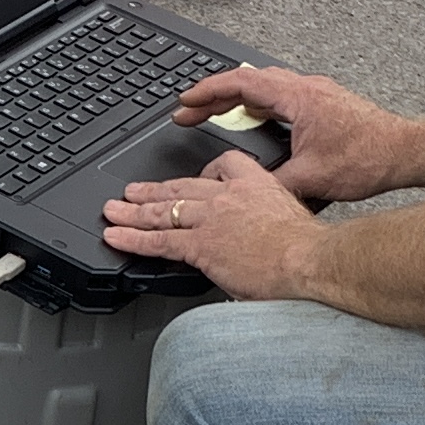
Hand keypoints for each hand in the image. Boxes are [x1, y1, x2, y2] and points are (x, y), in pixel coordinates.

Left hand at [100, 145, 319, 298]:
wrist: (309, 259)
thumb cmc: (310, 248)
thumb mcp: (293, 218)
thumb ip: (272, 221)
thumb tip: (265, 238)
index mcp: (256, 185)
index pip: (223, 165)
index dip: (205, 172)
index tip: (196, 179)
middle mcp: (228, 197)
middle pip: (182, 187)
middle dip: (153, 190)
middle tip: (132, 192)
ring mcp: (211, 219)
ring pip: (164, 211)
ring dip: (133, 212)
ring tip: (113, 211)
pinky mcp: (200, 245)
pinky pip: (158, 240)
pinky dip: (132, 239)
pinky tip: (115, 238)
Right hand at [173, 65, 415, 205]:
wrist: (405, 153)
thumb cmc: (368, 158)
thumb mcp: (311, 179)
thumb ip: (272, 185)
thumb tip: (247, 194)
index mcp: (297, 97)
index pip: (240, 83)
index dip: (206, 92)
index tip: (184, 102)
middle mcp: (306, 88)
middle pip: (248, 81)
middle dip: (213, 96)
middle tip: (189, 112)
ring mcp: (317, 93)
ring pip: (265, 86)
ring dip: (236, 99)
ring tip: (214, 114)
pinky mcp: (325, 103)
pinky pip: (281, 95)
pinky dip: (258, 104)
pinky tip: (255, 120)